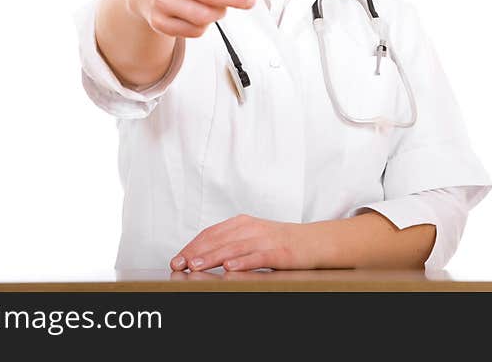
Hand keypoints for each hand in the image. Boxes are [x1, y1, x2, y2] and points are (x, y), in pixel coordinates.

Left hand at [169, 214, 318, 271]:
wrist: (314, 241)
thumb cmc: (279, 242)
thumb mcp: (252, 237)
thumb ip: (229, 242)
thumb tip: (199, 255)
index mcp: (242, 223)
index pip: (211, 233)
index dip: (192, 245)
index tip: (177, 259)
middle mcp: (251, 228)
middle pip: (218, 240)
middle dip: (196, 252)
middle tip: (179, 264)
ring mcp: (266, 239)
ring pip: (234, 248)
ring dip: (213, 257)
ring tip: (197, 266)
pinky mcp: (280, 252)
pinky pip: (258, 256)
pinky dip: (243, 262)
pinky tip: (230, 268)